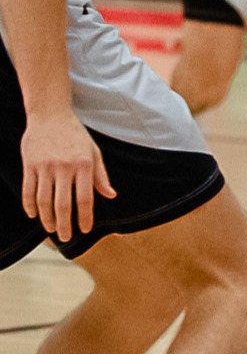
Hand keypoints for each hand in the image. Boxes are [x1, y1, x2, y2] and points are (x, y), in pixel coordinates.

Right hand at [20, 108, 110, 242]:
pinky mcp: (30, 165)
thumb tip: (111, 195)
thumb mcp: (94, 152)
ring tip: (51, 229)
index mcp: (84, 165)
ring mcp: (45, 167)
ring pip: (44, 201)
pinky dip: (30, 206)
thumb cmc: (75, 135)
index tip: (85, 230)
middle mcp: (64, 167)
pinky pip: (29, 191)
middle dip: (64, 225)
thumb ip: (101, 176)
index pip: (85, 198)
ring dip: (47, 218)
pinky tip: (34, 215)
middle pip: (63, 204)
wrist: (50, 115)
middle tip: (66, 238)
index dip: (85, 217)